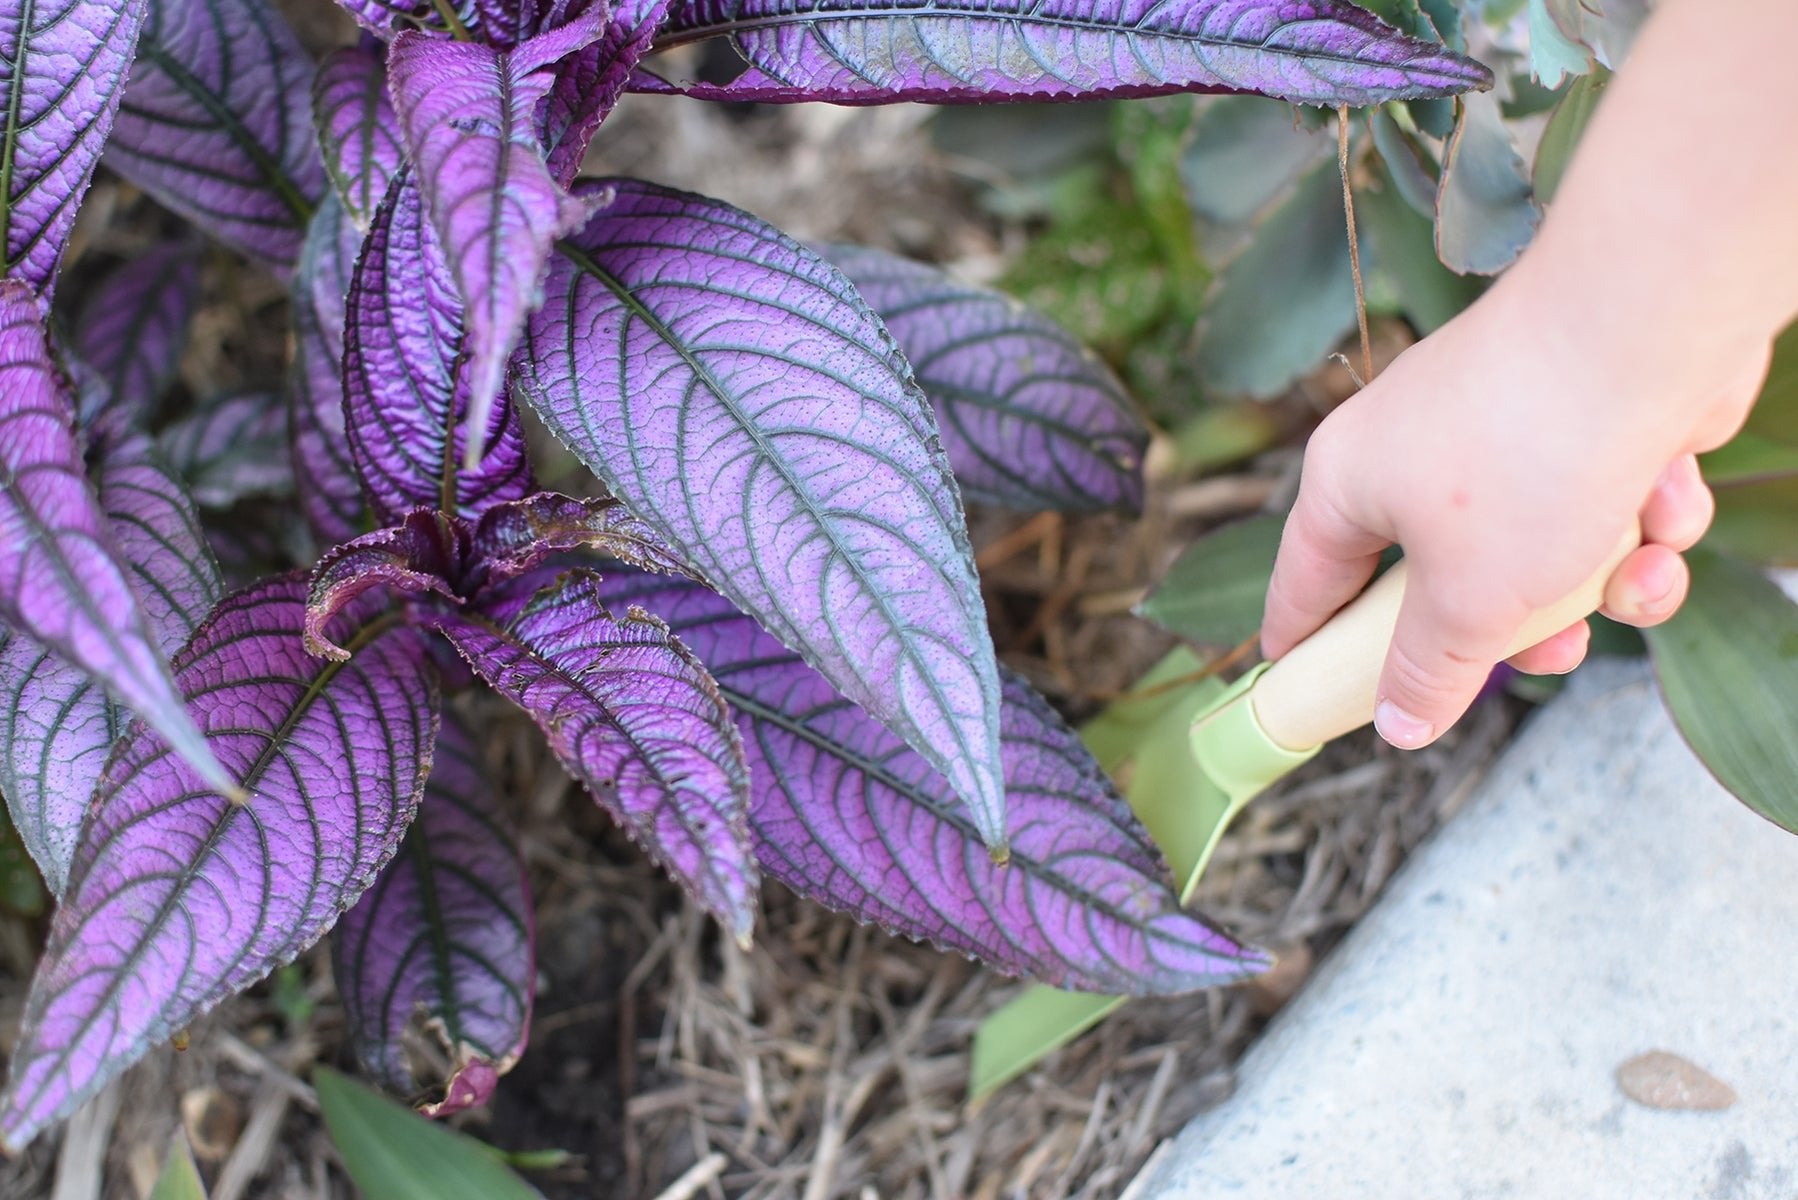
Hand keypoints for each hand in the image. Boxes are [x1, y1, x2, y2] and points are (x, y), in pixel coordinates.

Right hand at [1260, 274, 1764, 749]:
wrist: (1648, 325)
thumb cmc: (1528, 459)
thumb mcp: (1467, 602)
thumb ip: (1425, 672)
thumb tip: (1395, 727)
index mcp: (1349, 482)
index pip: (1305, 583)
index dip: (1305, 648)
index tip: (1304, 696)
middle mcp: (1411, 451)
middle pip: (1440, 583)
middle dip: (1510, 630)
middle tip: (1546, 654)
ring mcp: (1498, 432)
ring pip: (1536, 554)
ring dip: (1594, 582)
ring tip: (1633, 573)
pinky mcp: (1581, 419)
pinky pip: (1598, 505)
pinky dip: (1639, 519)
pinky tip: (1666, 501)